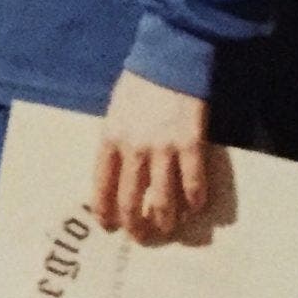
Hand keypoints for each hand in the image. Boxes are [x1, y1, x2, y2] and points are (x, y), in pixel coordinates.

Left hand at [93, 69, 209, 241]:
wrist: (169, 60)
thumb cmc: (139, 84)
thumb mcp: (115, 111)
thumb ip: (116, 140)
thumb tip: (117, 170)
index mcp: (109, 138)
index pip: (101, 185)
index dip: (104, 210)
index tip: (109, 226)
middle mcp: (133, 149)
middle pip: (130, 199)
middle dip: (135, 224)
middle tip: (140, 237)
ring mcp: (163, 149)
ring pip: (163, 199)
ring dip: (165, 220)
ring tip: (168, 229)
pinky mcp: (191, 145)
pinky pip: (193, 184)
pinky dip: (195, 201)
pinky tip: (196, 209)